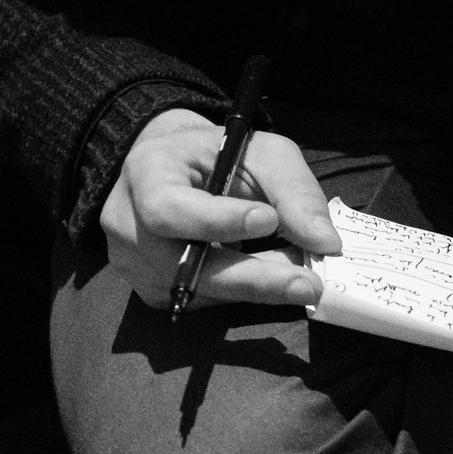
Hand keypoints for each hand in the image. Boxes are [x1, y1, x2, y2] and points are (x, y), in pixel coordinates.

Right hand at [100, 108, 342, 310]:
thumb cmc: (222, 155)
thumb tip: (326, 244)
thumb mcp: (263, 152)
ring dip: (254, 286)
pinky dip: (239, 293)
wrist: (180, 169)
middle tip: (306, 285)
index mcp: (145, 173)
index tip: (269, 220)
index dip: (217, 220)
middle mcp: (126, 223)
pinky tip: (267, 276)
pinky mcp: (150, 290)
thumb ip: (294, 191)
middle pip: (183, 265)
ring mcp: (132, 263)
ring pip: (196, 290)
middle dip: (251, 276)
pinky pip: (200, 301)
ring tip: (299, 276)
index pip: (169, 207)